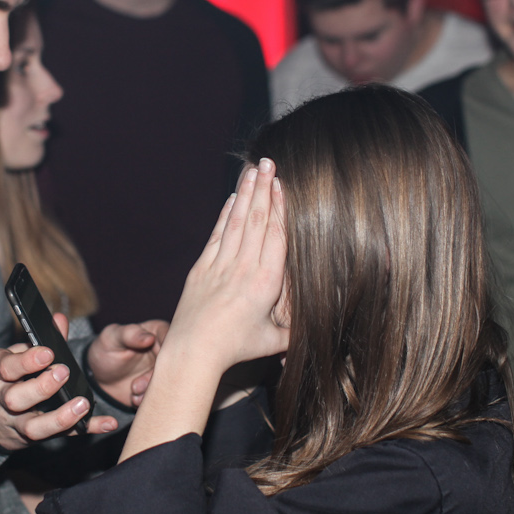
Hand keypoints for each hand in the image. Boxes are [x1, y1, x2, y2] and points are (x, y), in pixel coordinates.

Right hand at [0, 313, 119, 450]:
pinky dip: (85, 430)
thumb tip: (60, 319)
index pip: (7, 368)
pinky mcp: (33, 438)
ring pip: (34, 428)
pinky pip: (60, 437)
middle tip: (63, 373)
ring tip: (82, 404)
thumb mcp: (10, 356)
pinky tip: (107, 423)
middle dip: (41, 387)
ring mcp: (16, 423)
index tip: (48, 353)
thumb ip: (36, 342)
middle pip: (16, 399)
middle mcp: (3, 402)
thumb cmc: (0, 378)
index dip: (27, 361)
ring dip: (60, 418)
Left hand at [87, 320, 169, 407]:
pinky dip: (150, 399)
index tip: (154, 367)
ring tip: (133, 390)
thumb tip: (149, 338)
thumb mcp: (112, 338)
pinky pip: (164, 394)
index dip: (167, 355)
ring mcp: (164, 370)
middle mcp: (166, 350)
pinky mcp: (160, 386)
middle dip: (156, 377)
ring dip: (152, 390)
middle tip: (135, 386)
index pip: (174, 340)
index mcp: (159, 331)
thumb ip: (130, 334)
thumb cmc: (106, 350)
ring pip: (170, 381)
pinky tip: (134, 397)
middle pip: (174, 364)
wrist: (100, 378)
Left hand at [118, 160, 287, 461]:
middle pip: (255, 221)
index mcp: (265, 283)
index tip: (282, 185)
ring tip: (252, 170)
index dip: (279, 209)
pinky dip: (225, 214)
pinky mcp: (202, 268)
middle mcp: (243, 269)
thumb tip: (319, 325)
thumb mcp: (273, 341)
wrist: (194, 351)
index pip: (275, 237)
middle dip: (263, 189)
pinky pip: (217, 234)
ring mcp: (220, 265)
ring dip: (245, 193)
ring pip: (236, 222)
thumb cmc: (236, 349)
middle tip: (268, 163)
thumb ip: (296, 329)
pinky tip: (232, 198)